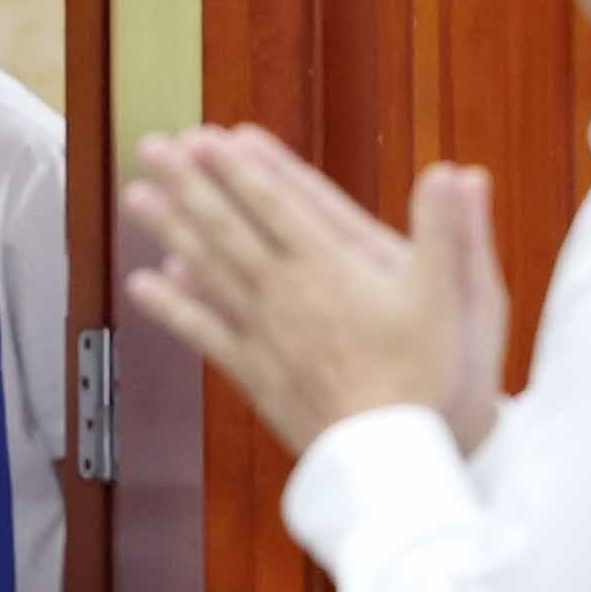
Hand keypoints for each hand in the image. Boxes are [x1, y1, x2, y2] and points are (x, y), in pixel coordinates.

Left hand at [120, 132, 496, 454]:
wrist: (388, 454)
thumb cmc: (425, 376)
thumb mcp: (455, 299)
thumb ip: (449, 232)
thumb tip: (454, 172)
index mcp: (331, 267)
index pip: (277, 203)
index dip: (240, 168)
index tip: (207, 137)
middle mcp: (287, 291)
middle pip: (228, 226)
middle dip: (190, 183)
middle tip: (152, 147)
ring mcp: (263, 331)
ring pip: (206, 268)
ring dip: (169, 229)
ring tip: (135, 196)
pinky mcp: (252, 370)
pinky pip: (203, 332)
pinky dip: (172, 307)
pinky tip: (142, 284)